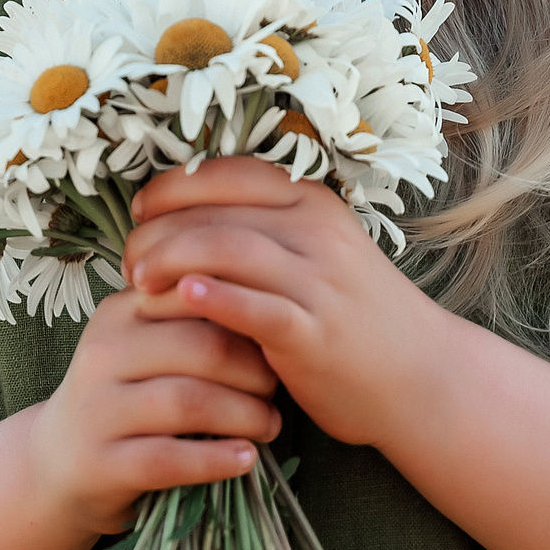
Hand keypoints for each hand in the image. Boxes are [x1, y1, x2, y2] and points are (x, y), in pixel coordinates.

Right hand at [26, 289, 280, 538]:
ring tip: (269, 425)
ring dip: (245, 416)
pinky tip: (245, 459)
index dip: (248, 316)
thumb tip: (270, 304)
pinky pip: (170, 459)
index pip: (196, 296)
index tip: (276, 338)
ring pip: (190, 402)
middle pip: (201, 348)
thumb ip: (190, 321)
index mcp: (120, 312)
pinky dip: (217, 460)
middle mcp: (103, 352)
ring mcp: (97, 408)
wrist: (58, 461)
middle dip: (255, 371)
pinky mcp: (101, 462)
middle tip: (278, 389)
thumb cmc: (125, 396)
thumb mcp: (144, 345)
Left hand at [123, 157, 448, 450]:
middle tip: (127, 260)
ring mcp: (319, 281)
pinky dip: (217, 297)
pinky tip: (182, 295)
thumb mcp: (314, 252)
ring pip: (228, 249)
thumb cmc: (352, 314)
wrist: (422, 376)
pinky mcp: (316, 332)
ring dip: (172, 260)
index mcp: (310, 201)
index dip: (170, 187)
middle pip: (214, 212)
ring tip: (137, 281)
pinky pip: (259, 306)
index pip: (225, 173)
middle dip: (158, 232)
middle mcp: (315, 231)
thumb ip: (260, 228)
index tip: (139, 212)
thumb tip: (176, 214)